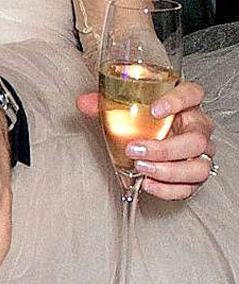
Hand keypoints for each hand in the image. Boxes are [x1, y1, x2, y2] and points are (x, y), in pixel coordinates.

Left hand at [77, 80, 215, 198]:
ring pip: (198, 166)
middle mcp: (198, 127)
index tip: (155, 110)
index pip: (193, 94)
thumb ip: (105, 101)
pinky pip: (191, 187)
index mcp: (186, 103)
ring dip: (168, 171)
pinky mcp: (195, 174)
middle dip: (165, 148)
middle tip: (135, 149)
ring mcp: (201, 153)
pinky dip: (169, 189)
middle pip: (196, 140)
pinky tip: (148, 183)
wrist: (160, 132)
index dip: (177, 101)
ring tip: (141, 168)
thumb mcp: (130, 104)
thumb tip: (83, 103)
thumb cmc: (148, 116)